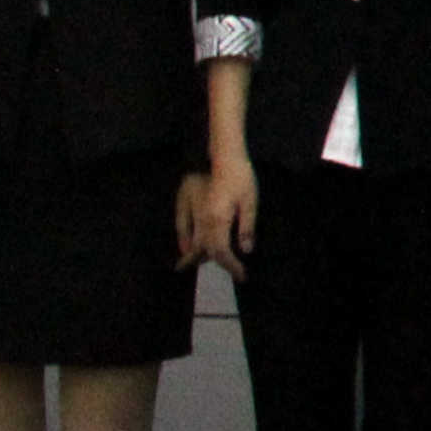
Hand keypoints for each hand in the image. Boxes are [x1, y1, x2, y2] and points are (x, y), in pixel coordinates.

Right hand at [188, 157, 256, 277]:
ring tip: (200, 266)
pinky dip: (184, 240)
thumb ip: (246, 228)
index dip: (230, 266)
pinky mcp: (184, 202)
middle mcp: (201, 220)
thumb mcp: (249, 202)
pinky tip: (186, 248)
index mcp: (217, 221)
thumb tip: (245, 251)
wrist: (223, 155)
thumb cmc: (241, 177)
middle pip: (204, 250)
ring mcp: (190, 211)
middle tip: (231, 272)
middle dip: (217, 263)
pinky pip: (181, 227)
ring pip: (191, 242)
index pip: (221, 252)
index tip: (241, 275)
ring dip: (197, 255)